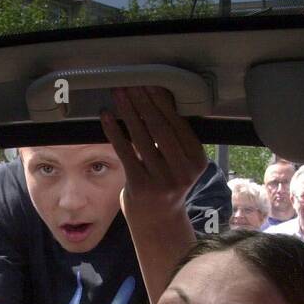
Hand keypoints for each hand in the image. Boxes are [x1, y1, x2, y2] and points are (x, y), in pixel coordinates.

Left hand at [100, 86, 208, 218]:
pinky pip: (125, 151)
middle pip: (159, 127)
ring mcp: (161, 180)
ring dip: (127, 111)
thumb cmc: (166, 183)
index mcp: (197, 160)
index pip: (177, 123)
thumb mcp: (179, 162)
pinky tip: (106, 115)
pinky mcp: (140, 186)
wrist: (158, 221)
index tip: (149, 82)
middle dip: (142, 101)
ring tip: (118, 93)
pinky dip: (114, 130)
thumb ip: (174, 139)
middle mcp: (183, 171)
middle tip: (130, 82)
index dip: (161, 100)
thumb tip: (157, 96)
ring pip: (141, 137)